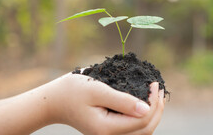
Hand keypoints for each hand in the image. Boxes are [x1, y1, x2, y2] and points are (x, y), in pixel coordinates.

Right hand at [44, 72, 164, 134]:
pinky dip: (143, 117)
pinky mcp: (108, 130)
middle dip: (157, 109)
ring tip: (155, 95)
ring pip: (141, 132)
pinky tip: (145, 102)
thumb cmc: (73, 91)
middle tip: (158, 88)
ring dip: (152, 114)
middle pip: (145, 130)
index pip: (142, 120)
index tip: (154, 83)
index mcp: (106, 129)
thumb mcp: (97, 90)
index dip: (154, 103)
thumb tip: (146, 108)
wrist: (54, 101)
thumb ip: (121, 100)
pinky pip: (132, 128)